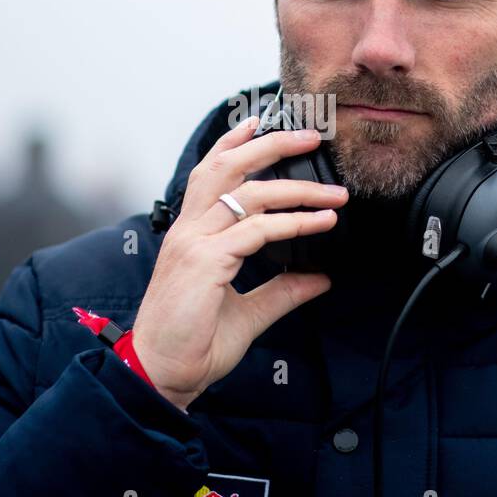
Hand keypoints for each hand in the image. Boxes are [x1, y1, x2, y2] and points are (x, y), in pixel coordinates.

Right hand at [131, 116, 346, 411]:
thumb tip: (320, 278)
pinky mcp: (205, 263)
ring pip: (247, 194)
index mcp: (190, 234)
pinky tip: (321, 223)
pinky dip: (293, 224)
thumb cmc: (193, 344)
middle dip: (269, 144)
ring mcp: (194, 244)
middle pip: (227, 167)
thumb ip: (281, 291)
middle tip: (309, 136)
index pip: (211, 172)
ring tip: (333, 190)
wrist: (162, 375)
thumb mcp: (247, 313)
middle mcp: (189, 231)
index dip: (235, 143)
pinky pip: (256, 232)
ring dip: (296, 186)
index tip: (261, 121)